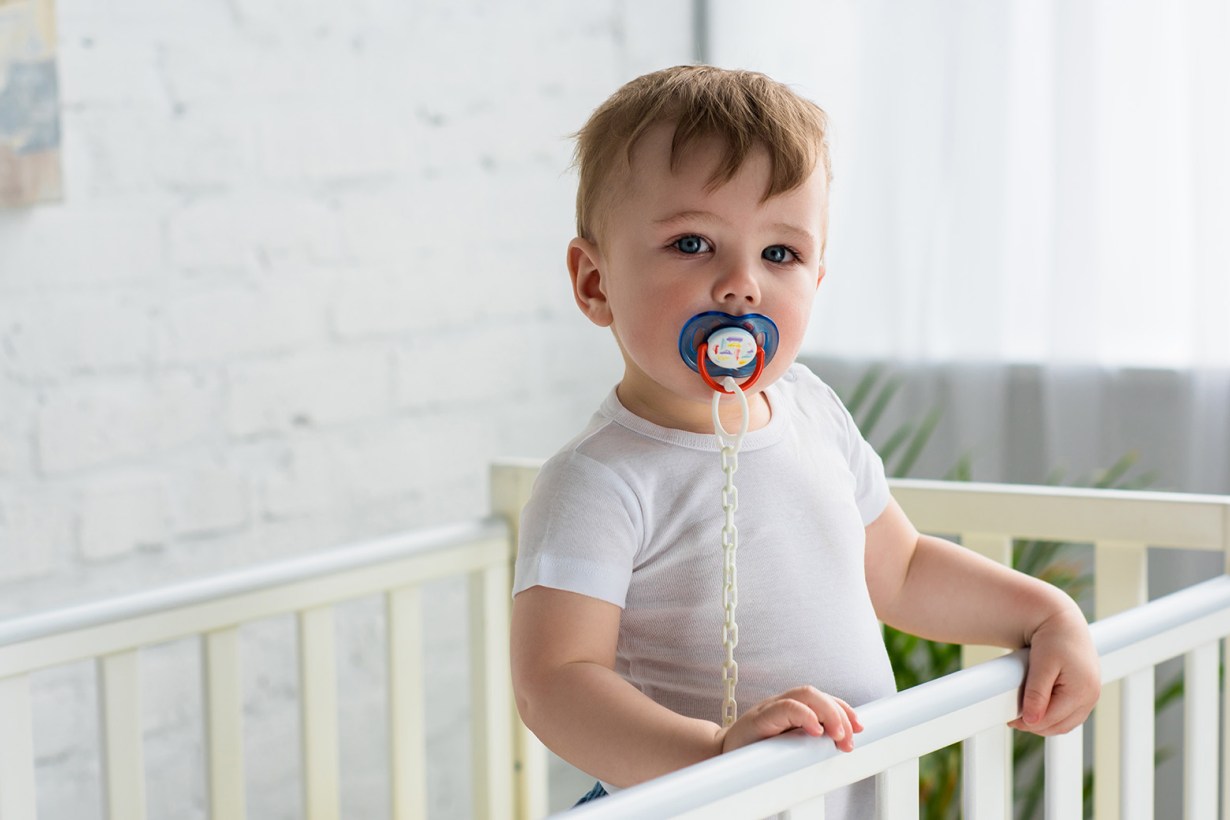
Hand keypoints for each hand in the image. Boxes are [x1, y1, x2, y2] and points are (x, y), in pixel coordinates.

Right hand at [716, 685, 862, 753]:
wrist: (722, 756)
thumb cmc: (756, 751)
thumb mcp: (788, 744)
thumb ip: (808, 740)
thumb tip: (839, 744)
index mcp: (791, 709)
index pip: (822, 699)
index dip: (844, 709)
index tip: (860, 728)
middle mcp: (781, 703)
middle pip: (815, 693)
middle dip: (839, 712)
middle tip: (850, 738)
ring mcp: (769, 708)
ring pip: (804, 695)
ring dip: (828, 712)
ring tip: (838, 734)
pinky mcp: (759, 718)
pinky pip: (784, 708)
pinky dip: (804, 716)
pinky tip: (815, 729)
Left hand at [1009, 604, 1100, 734]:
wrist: (1063, 622)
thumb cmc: (1053, 639)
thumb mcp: (1041, 665)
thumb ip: (1036, 694)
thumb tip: (1031, 721)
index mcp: (1082, 690)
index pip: (1052, 720)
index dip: (1029, 723)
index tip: (1011, 720)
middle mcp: (1091, 696)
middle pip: (1060, 725)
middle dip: (1036, 725)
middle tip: (1014, 719)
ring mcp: (1092, 695)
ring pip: (1066, 723)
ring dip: (1046, 723)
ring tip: (1024, 715)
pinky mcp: (1088, 693)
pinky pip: (1071, 714)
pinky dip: (1055, 715)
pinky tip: (1039, 709)